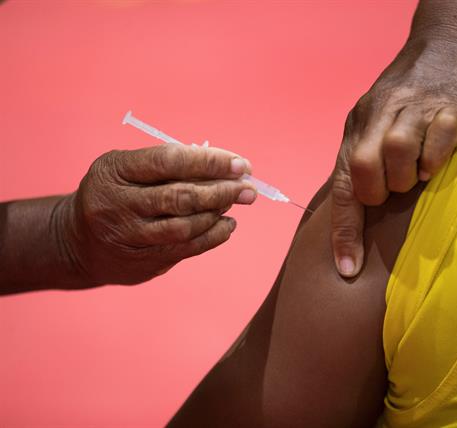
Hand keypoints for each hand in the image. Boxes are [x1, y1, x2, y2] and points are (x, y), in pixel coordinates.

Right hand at [59, 144, 255, 285]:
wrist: (77, 241)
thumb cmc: (115, 193)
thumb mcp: (127, 169)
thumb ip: (168, 165)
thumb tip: (224, 168)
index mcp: (115, 171)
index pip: (169, 160)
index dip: (209, 161)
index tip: (240, 164)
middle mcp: (118, 204)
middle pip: (180, 197)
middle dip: (222, 191)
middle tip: (248, 188)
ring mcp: (129, 236)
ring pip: (184, 226)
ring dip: (218, 213)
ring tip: (237, 202)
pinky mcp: (141, 261)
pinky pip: (185, 249)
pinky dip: (212, 236)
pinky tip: (227, 225)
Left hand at [331, 35, 456, 276]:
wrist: (451, 43)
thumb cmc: (414, 96)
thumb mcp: (381, 122)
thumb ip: (370, 159)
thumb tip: (363, 212)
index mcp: (359, 128)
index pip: (343, 185)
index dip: (343, 232)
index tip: (347, 270)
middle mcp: (379, 117)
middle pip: (361, 168)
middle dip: (378, 193)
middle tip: (397, 190)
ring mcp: (415, 109)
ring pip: (396, 154)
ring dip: (408, 176)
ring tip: (420, 173)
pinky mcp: (451, 107)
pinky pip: (437, 142)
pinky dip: (437, 158)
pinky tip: (441, 155)